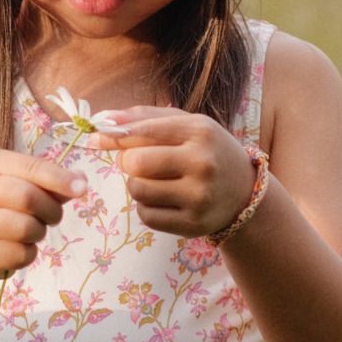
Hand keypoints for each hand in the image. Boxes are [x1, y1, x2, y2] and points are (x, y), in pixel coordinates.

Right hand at [0, 148, 86, 281]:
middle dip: (51, 210)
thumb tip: (80, 181)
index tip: (82, 189)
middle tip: (54, 217)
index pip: (31, 166)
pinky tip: (19, 248)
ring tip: (32, 231)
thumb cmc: (6, 207)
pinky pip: (18, 254)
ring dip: (39, 232)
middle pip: (27, 197)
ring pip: (24, 227)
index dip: (59, 178)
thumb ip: (51, 183)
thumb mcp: (26, 186)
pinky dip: (29, 253)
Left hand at [86, 108, 256, 237]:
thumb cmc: (208, 151)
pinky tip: (165, 200)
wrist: (245, 193)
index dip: (113, 136)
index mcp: (200, 131)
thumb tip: (103, 119)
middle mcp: (203, 163)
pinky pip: (146, 216)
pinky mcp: (193, 224)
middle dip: (128, 162)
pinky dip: (147, 207)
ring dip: (138, 185)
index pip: (143, 131)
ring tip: (156, 181)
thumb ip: (145, 117)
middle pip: (135, 162)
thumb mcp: (187, 125)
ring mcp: (199, 196)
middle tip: (139, 162)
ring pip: (138, 190)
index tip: (95, 138)